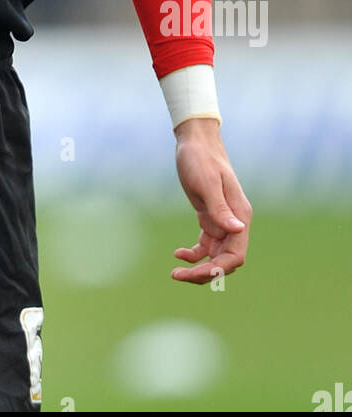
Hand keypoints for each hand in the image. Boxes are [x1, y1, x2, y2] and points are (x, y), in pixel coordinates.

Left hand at [171, 118, 251, 283]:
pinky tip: (178, 253)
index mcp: (240, 215)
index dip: (218, 269)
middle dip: (205, 272)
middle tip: (177, 276)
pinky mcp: (209, 217)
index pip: (236, 255)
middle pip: (225, 260)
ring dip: (199, 267)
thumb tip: (238, 230)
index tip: (195, 273)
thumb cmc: (200, 158)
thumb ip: (220, 208)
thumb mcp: (207, 183)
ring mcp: (223, 220)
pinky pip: (206, 245)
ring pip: (215, 256)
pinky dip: (194, 254)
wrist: (195, 140)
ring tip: (176, 272)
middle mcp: (235, 221)